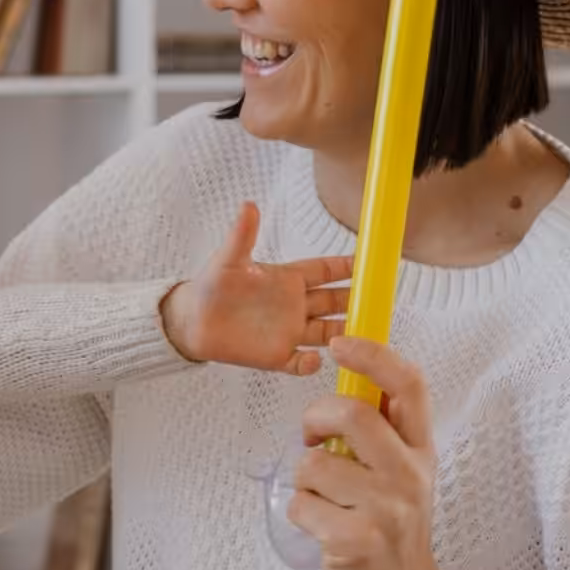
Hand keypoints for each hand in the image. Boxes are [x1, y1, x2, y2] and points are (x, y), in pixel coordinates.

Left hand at [160, 202, 351, 372]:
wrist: (191, 322)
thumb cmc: (211, 287)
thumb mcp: (228, 259)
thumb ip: (242, 235)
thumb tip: (248, 205)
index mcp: (287, 280)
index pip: (325, 271)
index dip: (347, 267)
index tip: (370, 262)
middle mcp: (294, 306)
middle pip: (335, 302)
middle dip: (356, 300)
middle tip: (378, 299)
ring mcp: (288, 331)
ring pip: (327, 333)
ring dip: (344, 333)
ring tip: (360, 333)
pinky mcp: (276, 355)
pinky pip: (301, 362)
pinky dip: (310, 363)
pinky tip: (315, 359)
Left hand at [288, 336, 453, 569]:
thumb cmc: (388, 534)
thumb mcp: (399, 477)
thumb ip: (381, 434)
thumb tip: (349, 377)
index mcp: (420, 452)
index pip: (408, 386)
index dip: (373, 355)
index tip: (339, 343)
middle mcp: (410, 476)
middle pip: (352, 413)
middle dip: (315, 418)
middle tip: (312, 438)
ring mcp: (386, 510)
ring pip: (314, 462)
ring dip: (305, 481)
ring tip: (325, 504)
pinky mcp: (357, 541)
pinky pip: (301, 504)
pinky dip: (300, 515)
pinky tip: (322, 533)